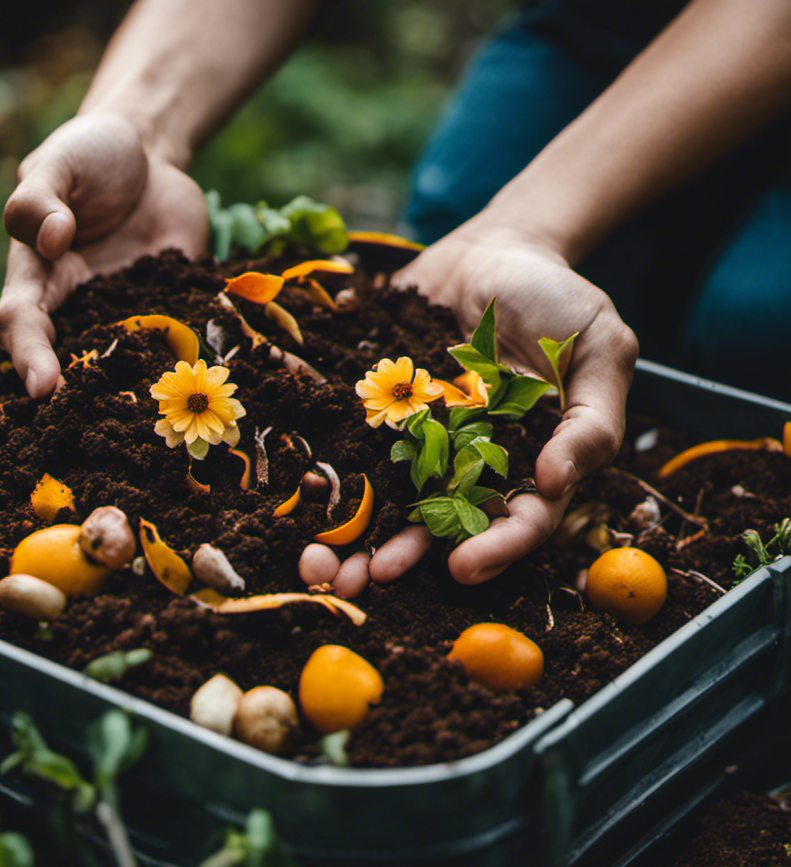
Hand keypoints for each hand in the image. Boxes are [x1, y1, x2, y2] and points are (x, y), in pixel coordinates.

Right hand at [0, 112, 208, 396]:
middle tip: (99, 427)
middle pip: (72, 363)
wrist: (149, 154)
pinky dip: (193, 365)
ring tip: (157, 424)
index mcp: (38, 278)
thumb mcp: (57, 162)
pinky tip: (211, 386)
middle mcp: (80, 309)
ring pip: (127, 366)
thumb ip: (40, 198)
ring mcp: (127, 315)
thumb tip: (52, 239)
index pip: (24, 326)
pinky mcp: (172, 310)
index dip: (30, 358)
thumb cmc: (89, 157)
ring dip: (139, 394)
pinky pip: (180, 343)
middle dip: (82, 397)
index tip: (44, 387)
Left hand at [315, 213, 637, 589]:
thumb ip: (590, 421)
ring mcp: (420, 438)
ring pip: (389, 495)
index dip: (493, 548)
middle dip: (405, 556)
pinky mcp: (381, 410)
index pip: (516, 520)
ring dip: (358, 532)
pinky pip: (354, 441)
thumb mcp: (600, 352)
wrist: (497, 248)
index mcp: (528, 464)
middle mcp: (470, 463)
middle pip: (441, 523)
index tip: (462, 566)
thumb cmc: (558, 302)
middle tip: (369, 579)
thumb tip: (554, 483)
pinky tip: (303, 489)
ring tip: (326, 562)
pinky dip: (329, 466)